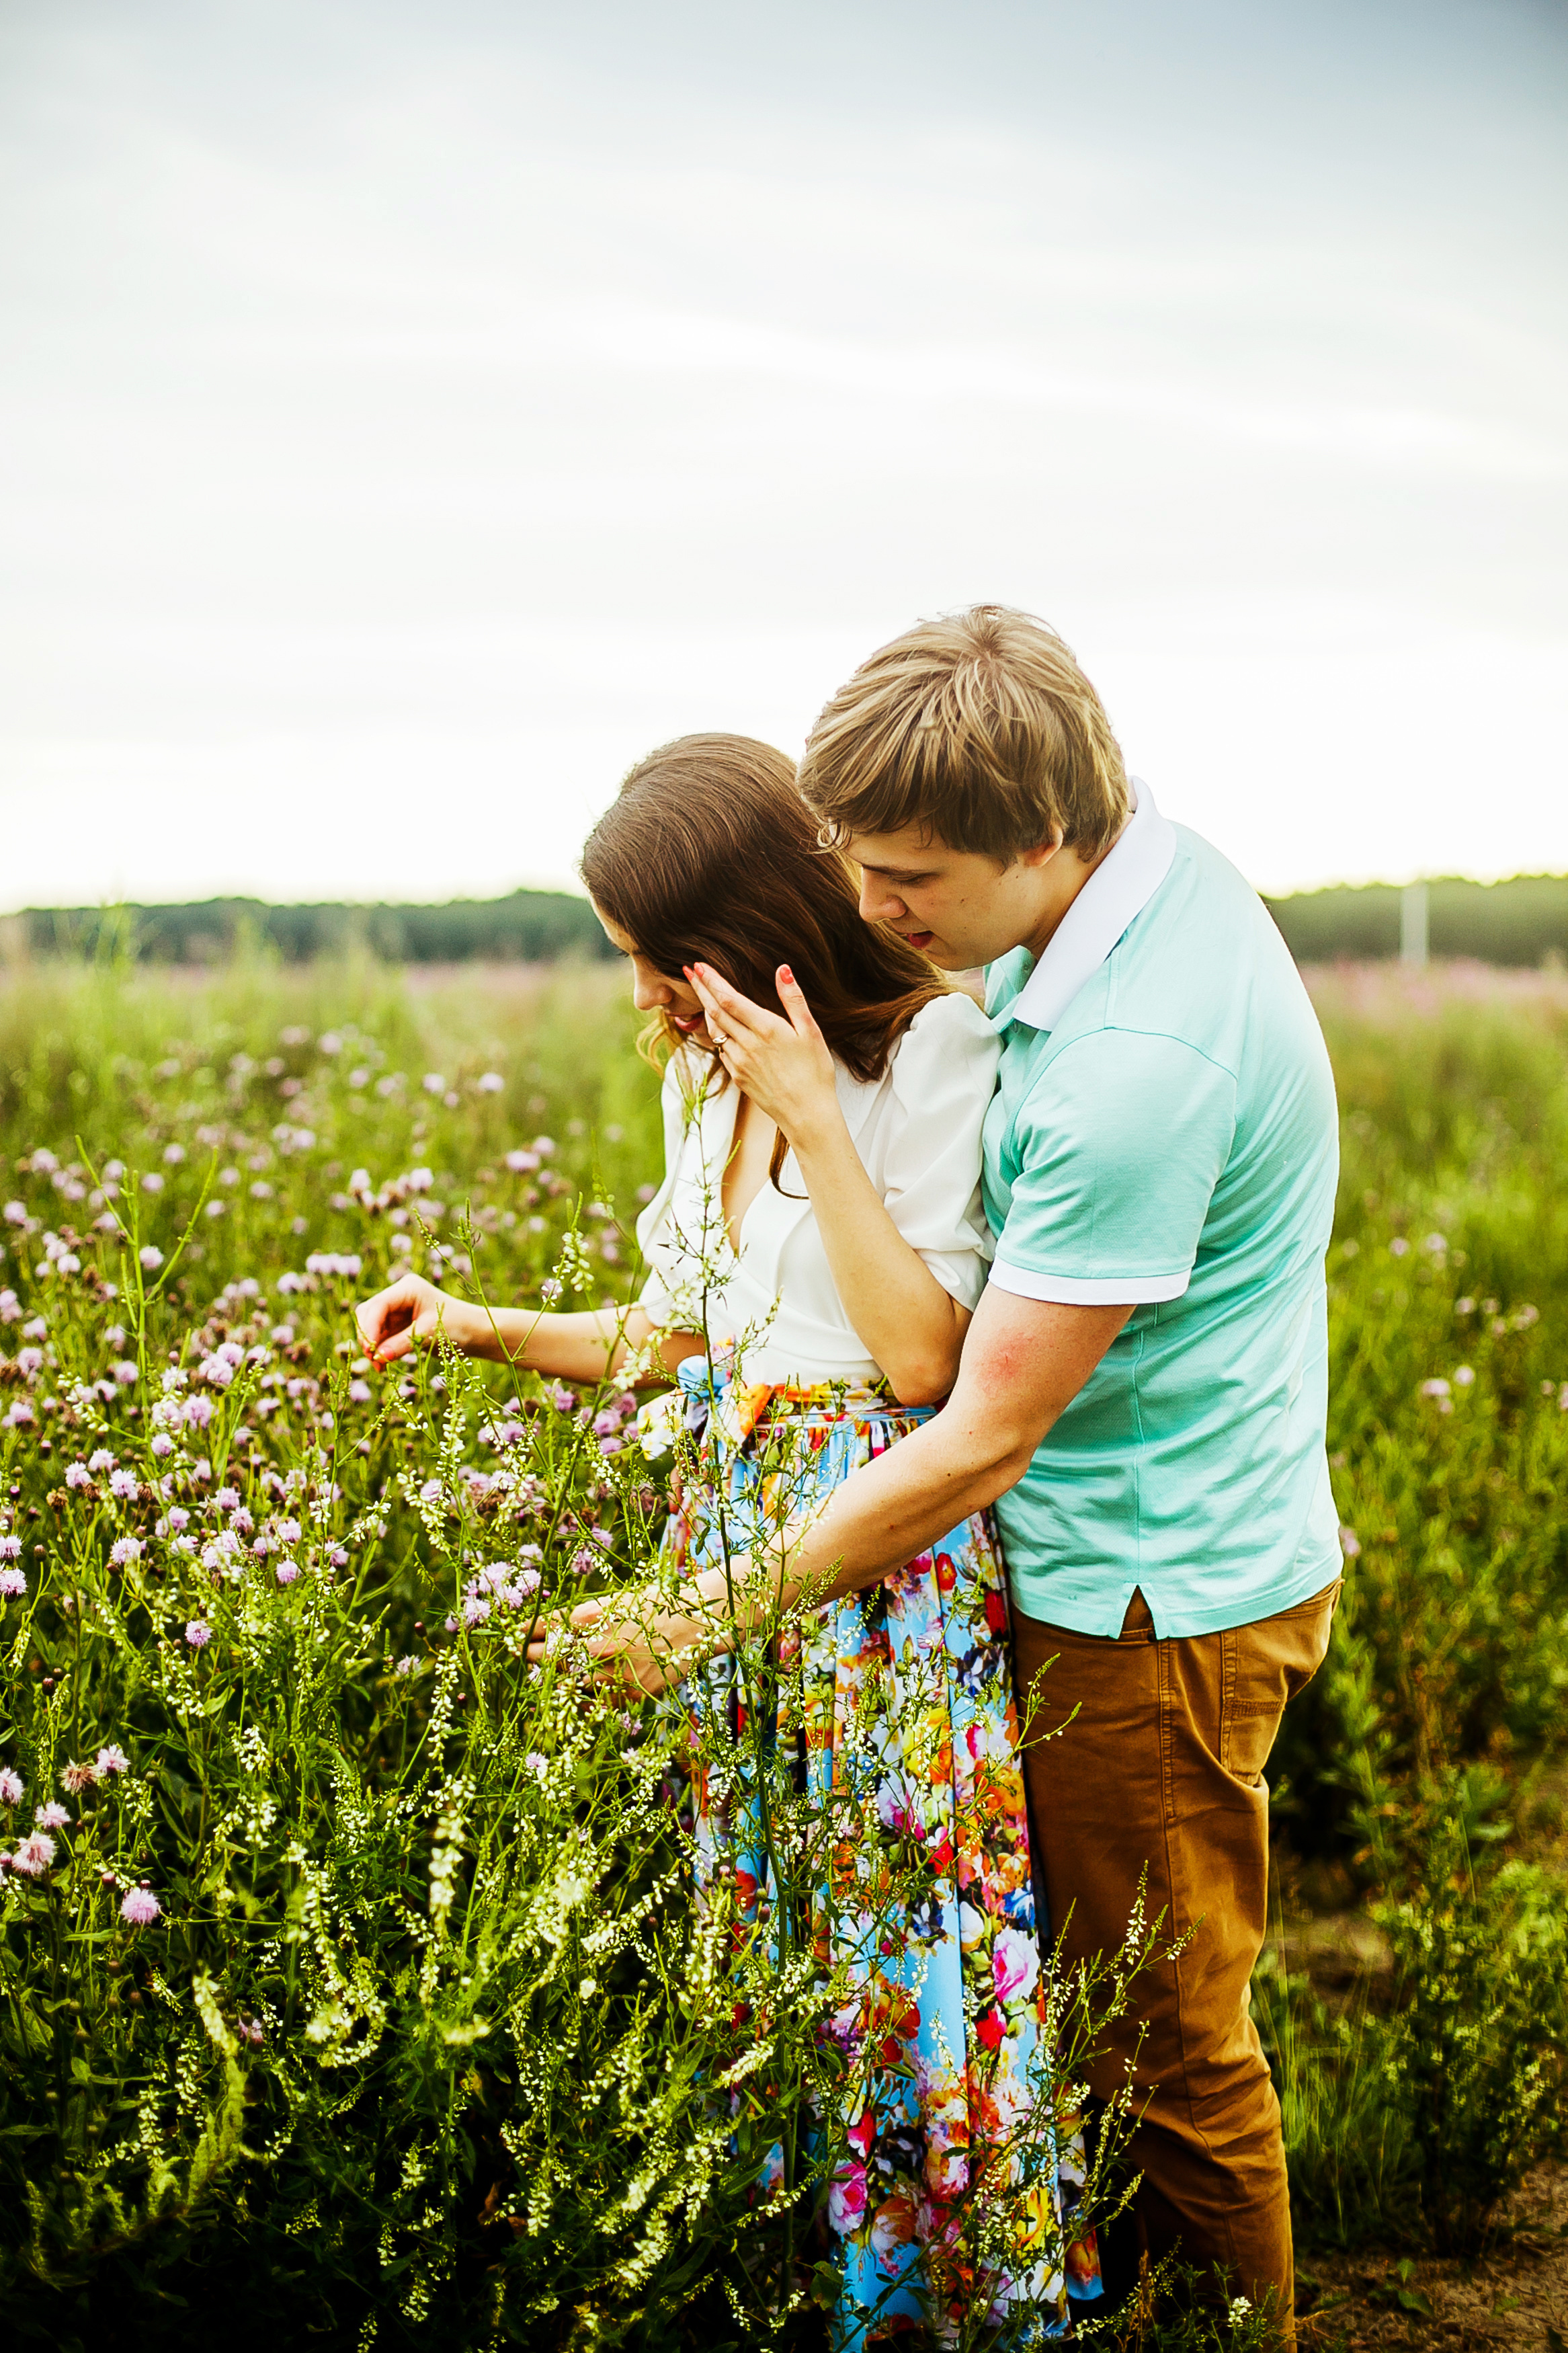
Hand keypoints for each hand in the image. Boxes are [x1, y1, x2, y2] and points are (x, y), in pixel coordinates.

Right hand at [354, 1273, 484, 1366]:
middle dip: (368, 1336)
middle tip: (372, 1359)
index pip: (379, 1305)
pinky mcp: (398, 1325)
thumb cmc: (457, 1326)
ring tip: (379, 1367)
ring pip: (372, 1327)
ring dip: (373, 1346)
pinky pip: (381, 1337)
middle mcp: (399, 1296)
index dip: (369, 1327)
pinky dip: (380, 1351)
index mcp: (407, 1288)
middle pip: (369, 1313)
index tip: (370, 1349)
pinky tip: (382, 1365)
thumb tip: (378, 1357)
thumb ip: (402, 1344)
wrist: (475, 1333)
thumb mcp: (430, 1334)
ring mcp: (397, 1310)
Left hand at [525, 1585, 721, 1696]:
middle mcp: (600, 1651)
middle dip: (535, 1656)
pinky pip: (596, 1701)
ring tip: (562, 1669)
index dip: (526, 1634)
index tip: (516, 1635)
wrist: (696, 1625)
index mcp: (593, 1620)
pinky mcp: (629, 1696)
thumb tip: (545, 1628)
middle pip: (550, 1660)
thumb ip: (581, 1617)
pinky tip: (590, 1684)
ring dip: (561, 1677)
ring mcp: (614, 1677)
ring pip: (570, 1684)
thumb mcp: (614, 1601)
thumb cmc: (654, 1606)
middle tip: (527, 1653)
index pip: (545, 1631)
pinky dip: (588, 1694)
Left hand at [686, 962, 839, 1144]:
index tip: (698, 965)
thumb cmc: (815, 1073)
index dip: (711, 980)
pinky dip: (716, 1033)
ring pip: (715, 1030)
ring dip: (707, 1009)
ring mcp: (739, 1062)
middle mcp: (747, 1045)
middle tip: (689, 971)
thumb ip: (793, 999)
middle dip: (701, 988)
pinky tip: (719, 1026)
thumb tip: (782, 969)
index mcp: (766, 1029)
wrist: (807, 1115)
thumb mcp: (811, 1032)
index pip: (729, 999)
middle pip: (715, 1011)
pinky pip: (721, 1049)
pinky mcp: (738, 1077)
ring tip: (702, 993)